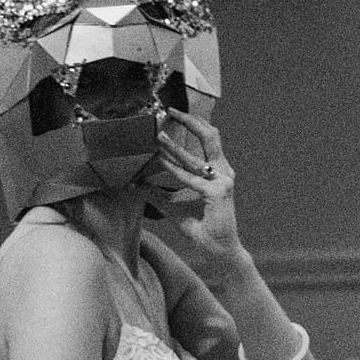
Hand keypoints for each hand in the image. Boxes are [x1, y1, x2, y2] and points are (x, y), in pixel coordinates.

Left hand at [157, 107, 243, 264]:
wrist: (218, 249)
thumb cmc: (200, 226)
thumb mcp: (173, 206)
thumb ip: (157, 193)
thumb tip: (135, 184)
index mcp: (218, 170)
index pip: (207, 139)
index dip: (191, 124)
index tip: (171, 116)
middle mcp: (223, 171)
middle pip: (210, 136)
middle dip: (190, 120)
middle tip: (169, 111)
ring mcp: (222, 181)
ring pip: (195, 155)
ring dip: (174, 144)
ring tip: (156, 135)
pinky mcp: (217, 192)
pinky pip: (189, 177)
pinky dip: (173, 168)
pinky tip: (158, 162)